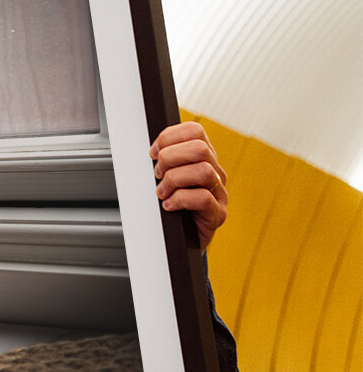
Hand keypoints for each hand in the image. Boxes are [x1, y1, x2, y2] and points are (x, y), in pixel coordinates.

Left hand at [150, 121, 227, 249]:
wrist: (181, 240)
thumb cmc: (172, 206)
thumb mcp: (166, 178)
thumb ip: (164, 161)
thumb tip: (151, 151)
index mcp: (203, 158)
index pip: (194, 131)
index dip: (170, 137)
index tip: (153, 153)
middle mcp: (215, 172)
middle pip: (199, 148)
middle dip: (170, 158)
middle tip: (157, 174)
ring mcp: (219, 193)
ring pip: (203, 171)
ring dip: (174, 180)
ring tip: (162, 192)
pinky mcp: (218, 214)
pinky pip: (203, 198)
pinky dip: (179, 200)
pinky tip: (169, 205)